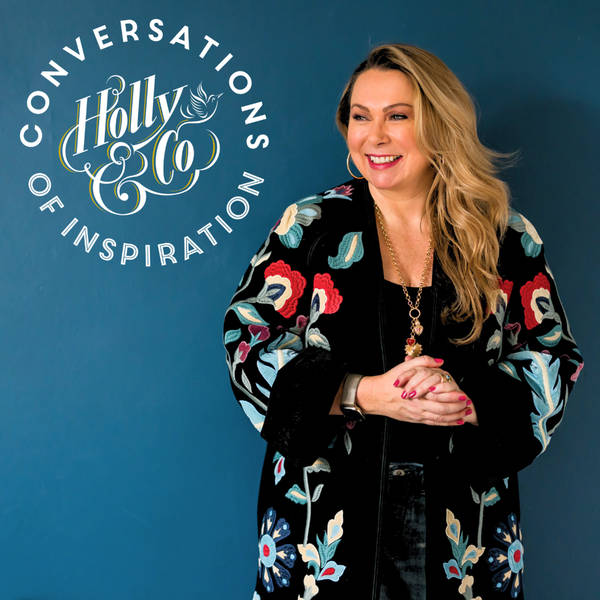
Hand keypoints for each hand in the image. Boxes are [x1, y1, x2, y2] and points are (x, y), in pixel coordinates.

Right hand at [357, 355, 474, 425]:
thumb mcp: (404, 368)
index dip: (453, 399)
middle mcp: (417, 408)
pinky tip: (453, 422)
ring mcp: (416, 416)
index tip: (463, 396)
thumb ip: (423, 362)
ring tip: (465, 415)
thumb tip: (440, 361)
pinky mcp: (414, 419)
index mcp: (416, 396)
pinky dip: (444, 423)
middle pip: (442, 412)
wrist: (374, 396)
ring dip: (453, 418)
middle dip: (457, 410)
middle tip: (468, 406)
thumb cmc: (389, 382)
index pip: (439, 400)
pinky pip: (432, 423)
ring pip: (439, 420)